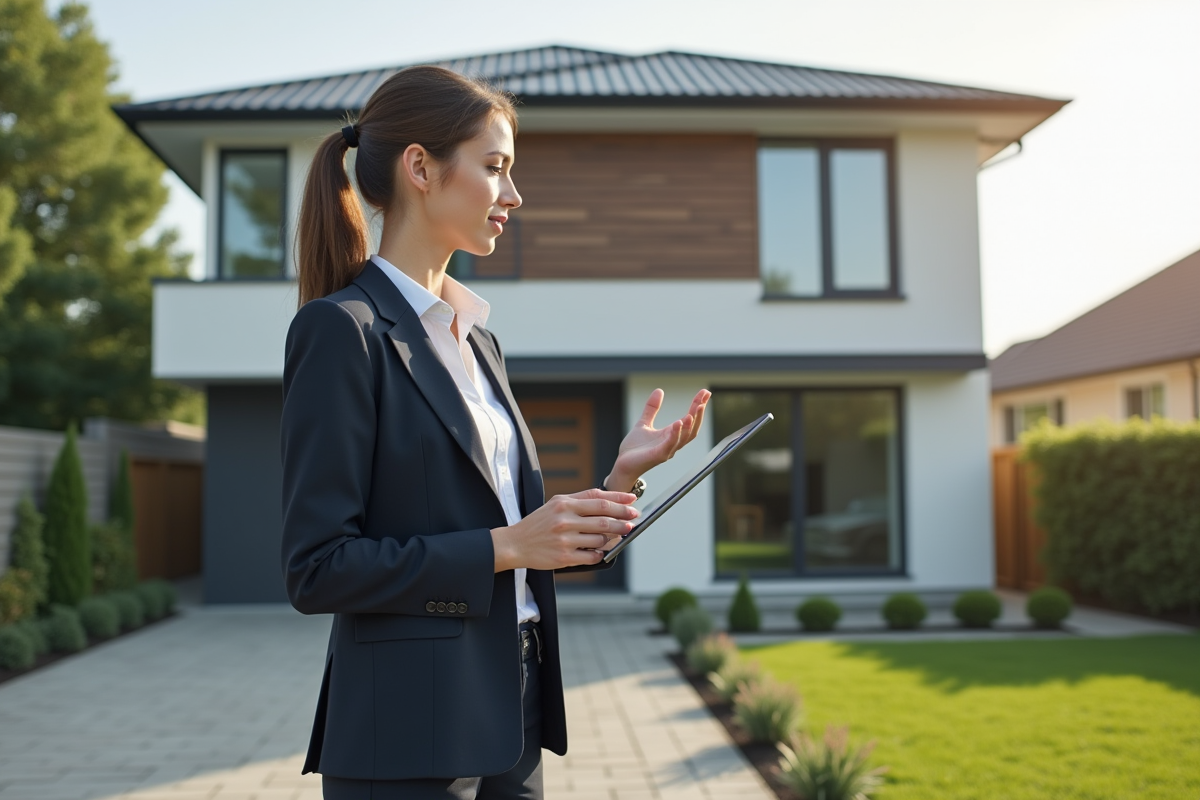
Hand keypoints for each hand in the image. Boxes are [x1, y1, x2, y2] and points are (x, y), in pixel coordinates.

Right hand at [491, 489, 639, 570]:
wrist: (515, 544)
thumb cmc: (539, 523)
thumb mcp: (556, 504)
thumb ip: (580, 500)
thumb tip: (608, 501)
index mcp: (564, 504)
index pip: (599, 500)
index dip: (619, 500)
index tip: (632, 501)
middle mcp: (565, 520)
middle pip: (604, 519)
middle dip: (623, 520)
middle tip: (633, 521)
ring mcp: (565, 540)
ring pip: (600, 539)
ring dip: (612, 539)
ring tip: (615, 537)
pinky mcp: (564, 557)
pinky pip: (592, 556)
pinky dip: (600, 554)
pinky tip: (600, 551)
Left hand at [606, 388, 710, 491]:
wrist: (623, 465)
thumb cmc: (635, 448)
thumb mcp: (644, 423)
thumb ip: (652, 408)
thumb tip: (659, 390)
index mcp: (671, 434)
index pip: (689, 419)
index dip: (697, 406)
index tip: (705, 392)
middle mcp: (673, 443)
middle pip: (692, 428)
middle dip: (698, 414)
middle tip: (704, 398)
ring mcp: (667, 450)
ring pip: (684, 438)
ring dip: (690, 424)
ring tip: (694, 411)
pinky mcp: (658, 455)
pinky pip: (670, 445)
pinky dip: (675, 434)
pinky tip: (678, 423)